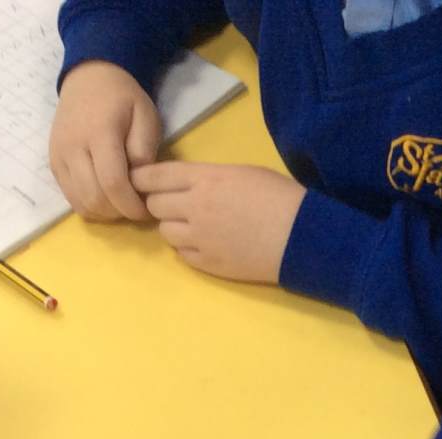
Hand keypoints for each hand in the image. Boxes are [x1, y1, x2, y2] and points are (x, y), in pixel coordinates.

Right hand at [50, 60, 160, 221]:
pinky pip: (70, 197)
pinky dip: (90, 205)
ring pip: (80, 203)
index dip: (131, 205)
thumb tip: (139, 182)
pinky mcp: (54, 164)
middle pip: (94, 198)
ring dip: (104, 212)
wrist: (88, 79)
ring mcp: (59, 157)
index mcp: (99, 133)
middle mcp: (73, 147)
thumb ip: (143, 149)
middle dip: (119, 212)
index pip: (113, 183)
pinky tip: (106, 198)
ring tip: (121, 203)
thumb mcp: (145, 115)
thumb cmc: (122, 98)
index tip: (147, 211)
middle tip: (136, 207)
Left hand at [132, 162, 307, 283]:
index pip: (154, 176)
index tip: (139, 181)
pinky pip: (182, 255)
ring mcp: (200, 239)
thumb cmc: (280, 197)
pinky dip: (188, 249)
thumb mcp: (242, 172)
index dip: (141, 178)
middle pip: (154, 205)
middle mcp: (195, 208)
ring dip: (173, 228)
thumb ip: (209, 177)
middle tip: (174, 206)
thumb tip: (190, 184)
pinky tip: (206, 245)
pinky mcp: (209, 264)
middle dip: (159, 203)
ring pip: (165, 232)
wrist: (302, 237)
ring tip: (192, 227)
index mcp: (204, 179)